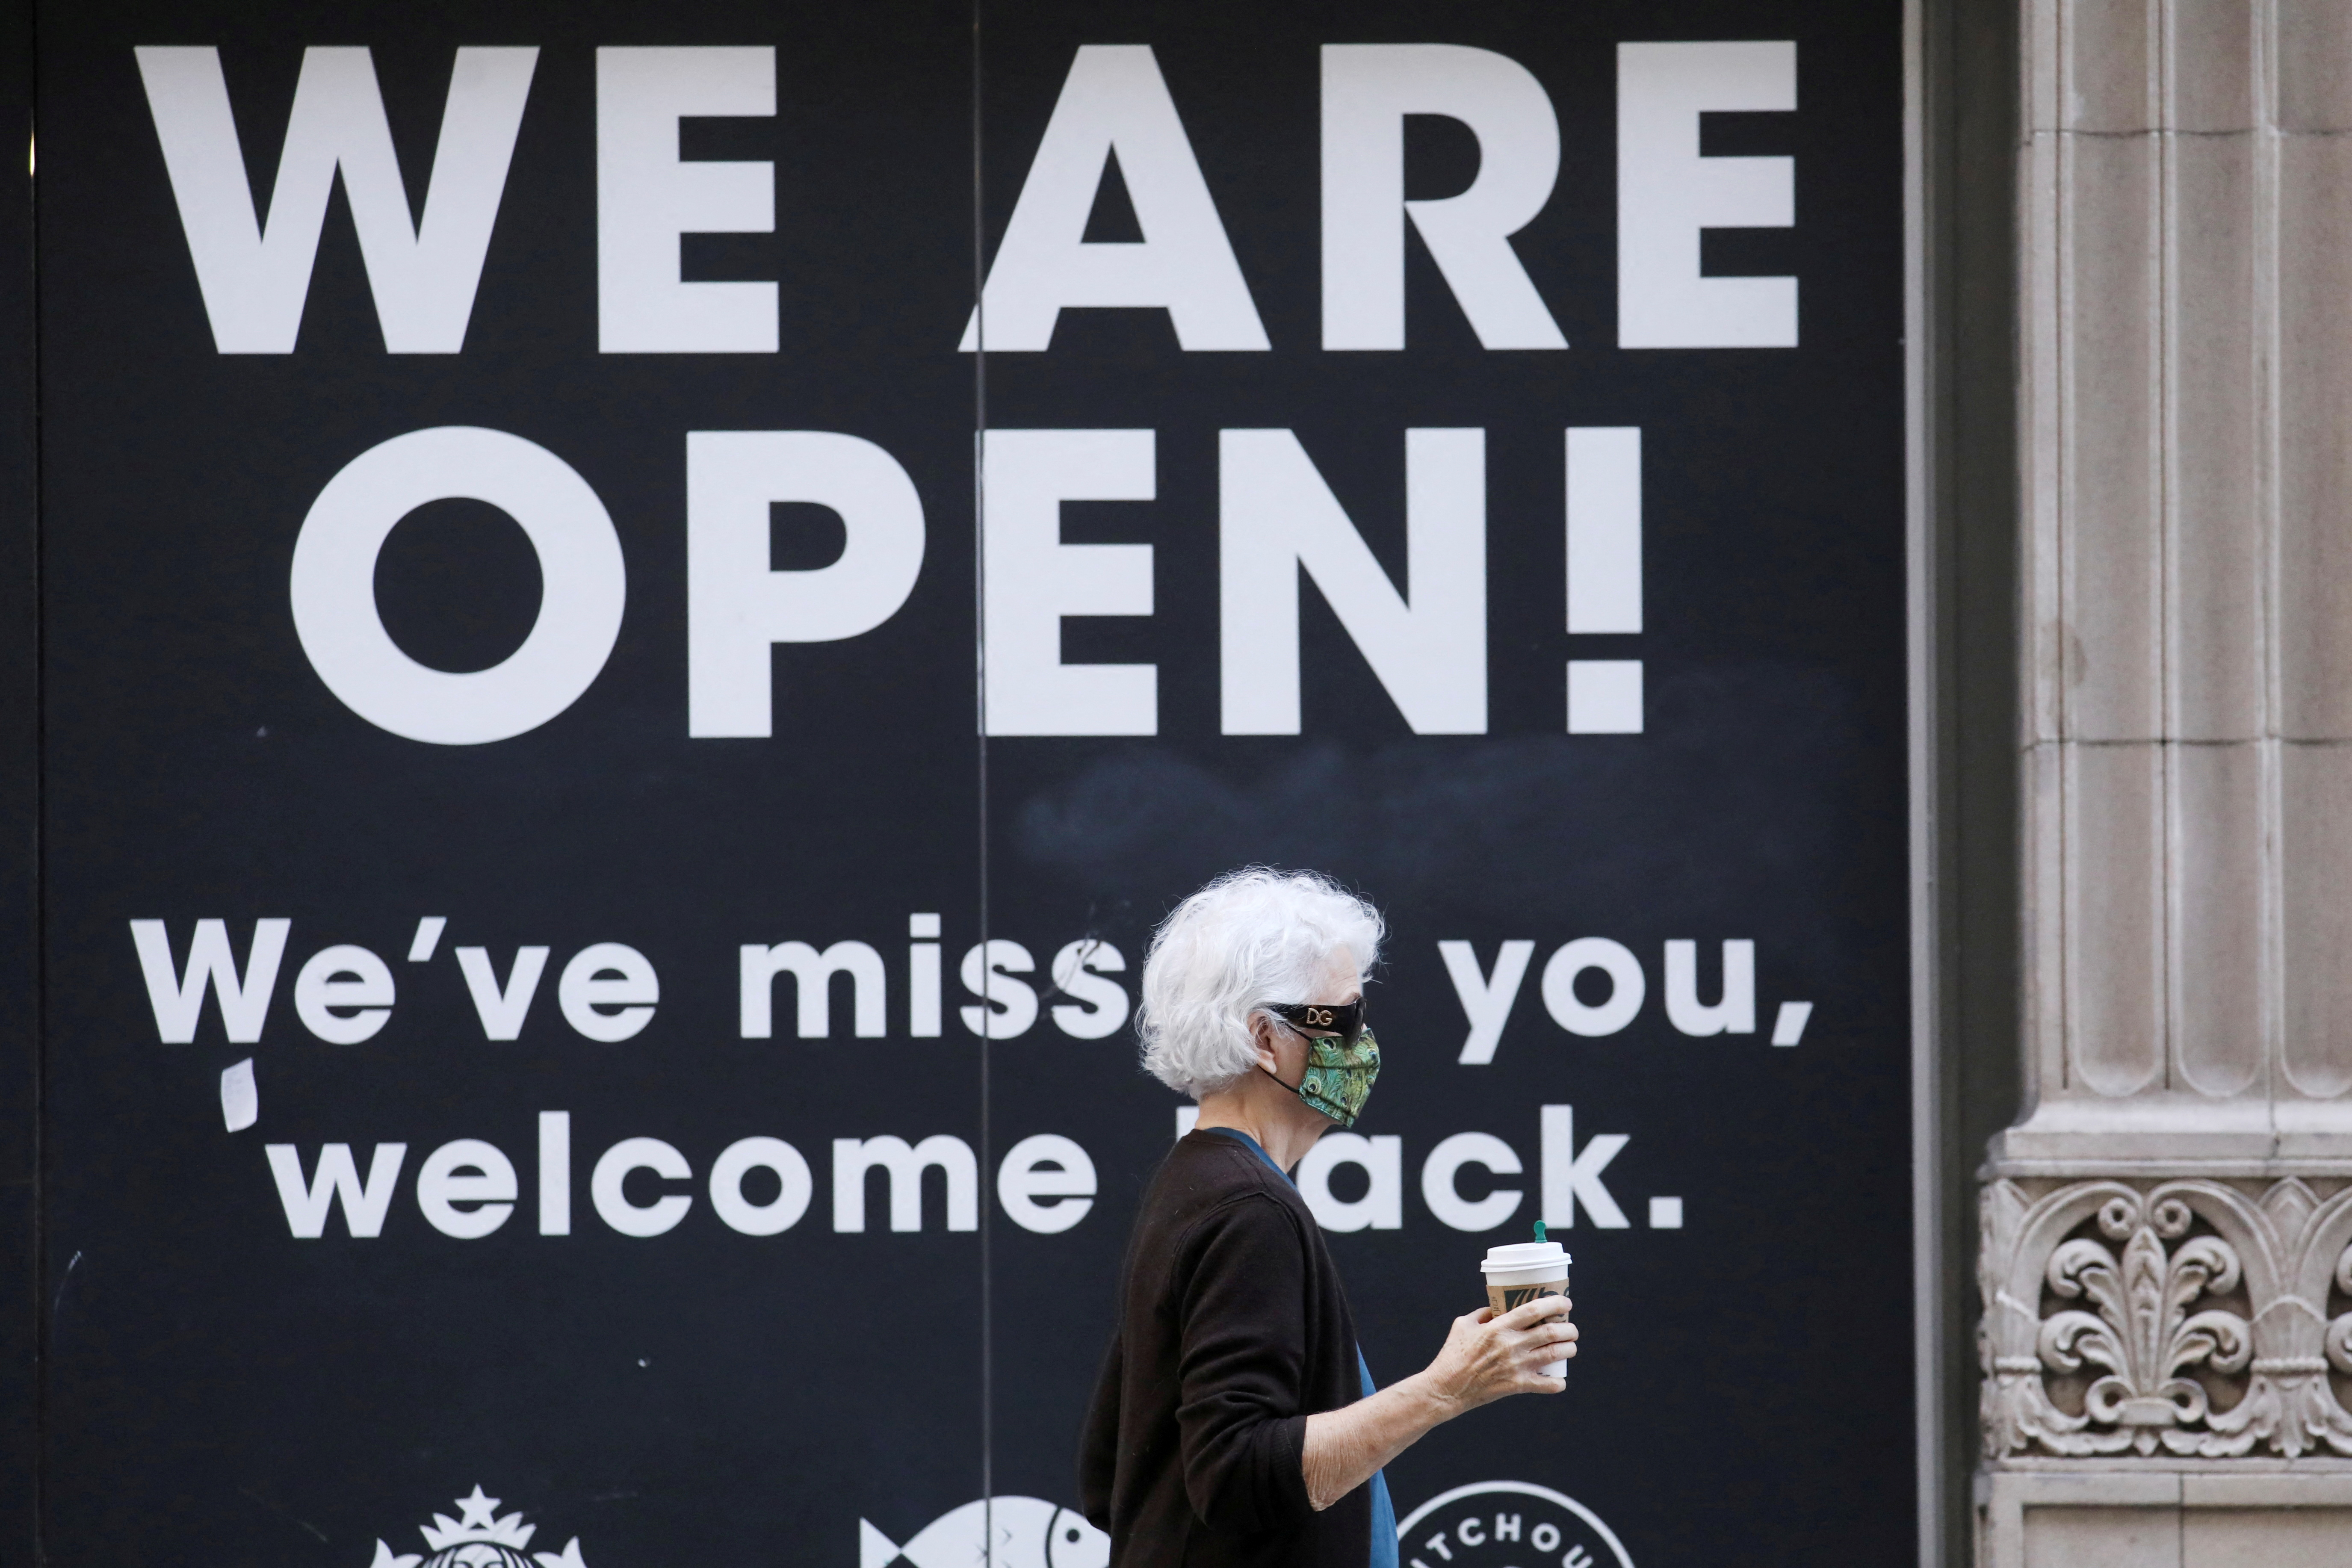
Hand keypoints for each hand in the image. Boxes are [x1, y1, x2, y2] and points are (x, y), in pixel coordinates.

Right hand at [1419, 1296, 1577, 1411]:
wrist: (1446, 1388)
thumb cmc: (1452, 1354)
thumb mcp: (1464, 1325)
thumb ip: (1484, 1314)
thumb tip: (1501, 1307)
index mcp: (1498, 1327)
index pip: (1533, 1310)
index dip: (1554, 1304)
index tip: (1566, 1303)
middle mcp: (1511, 1345)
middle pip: (1551, 1332)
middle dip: (1569, 1329)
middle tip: (1571, 1329)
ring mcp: (1516, 1367)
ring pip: (1554, 1355)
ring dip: (1568, 1349)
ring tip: (1570, 1347)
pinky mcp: (1516, 1386)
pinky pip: (1546, 1385)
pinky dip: (1558, 1383)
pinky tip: (1559, 1379)